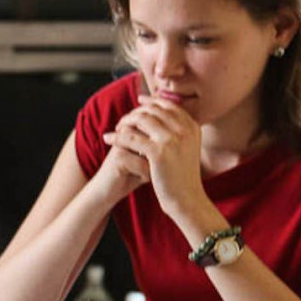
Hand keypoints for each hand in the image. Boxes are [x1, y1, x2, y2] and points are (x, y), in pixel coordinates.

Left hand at [102, 95, 205, 218]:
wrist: (187, 199)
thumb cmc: (183, 176)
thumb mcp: (187, 148)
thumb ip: (179, 131)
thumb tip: (163, 114)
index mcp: (192, 126)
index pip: (168, 105)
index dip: (152, 101)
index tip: (139, 101)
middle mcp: (184, 130)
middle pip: (154, 109)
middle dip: (136, 111)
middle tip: (124, 120)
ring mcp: (172, 140)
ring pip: (141, 119)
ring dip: (126, 121)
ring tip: (116, 128)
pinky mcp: (158, 152)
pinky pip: (131, 137)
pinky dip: (117, 137)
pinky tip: (108, 139)